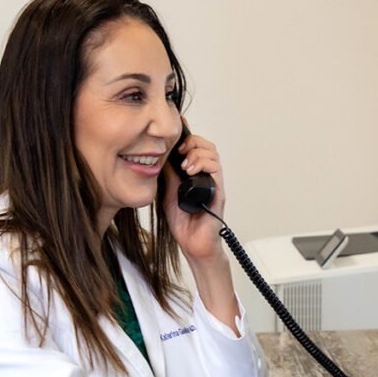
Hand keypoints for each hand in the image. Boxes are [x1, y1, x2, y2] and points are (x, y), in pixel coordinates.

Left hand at [162, 121, 225, 262]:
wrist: (192, 244)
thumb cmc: (183, 222)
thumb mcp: (167, 192)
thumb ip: (168, 175)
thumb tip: (159, 156)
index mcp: (195, 174)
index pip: (196, 147)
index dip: (187, 136)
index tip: (176, 133)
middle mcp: (206, 176)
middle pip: (207, 146)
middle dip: (192, 141)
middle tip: (179, 150)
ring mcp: (213, 183)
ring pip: (213, 154)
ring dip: (197, 153)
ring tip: (184, 164)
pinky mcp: (218, 192)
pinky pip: (216, 170)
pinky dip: (203, 164)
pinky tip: (190, 170)